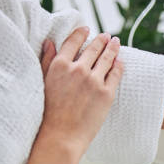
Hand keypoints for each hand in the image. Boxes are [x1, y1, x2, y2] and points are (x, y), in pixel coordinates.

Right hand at [37, 27, 123, 156]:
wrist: (61, 135)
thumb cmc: (49, 112)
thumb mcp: (43, 82)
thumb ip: (46, 60)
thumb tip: (49, 41)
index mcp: (60, 65)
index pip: (73, 42)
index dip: (81, 33)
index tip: (87, 28)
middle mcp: (78, 69)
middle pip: (94, 48)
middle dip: (101, 40)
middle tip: (107, 36)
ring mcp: (94, 81)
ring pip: (107, 58)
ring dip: (113, 48)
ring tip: (116, 43)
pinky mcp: (106, 93)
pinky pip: (116, 74)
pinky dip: (119, 65)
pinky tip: (120, 61)